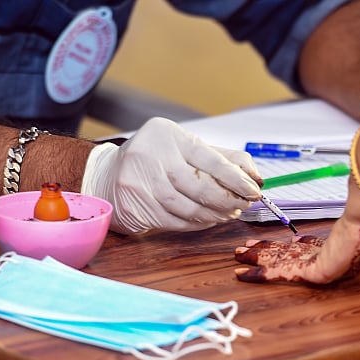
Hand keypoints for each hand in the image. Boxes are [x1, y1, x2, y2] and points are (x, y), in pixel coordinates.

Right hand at [82, 117, 262, 233]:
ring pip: (189, 207)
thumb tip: (253, 174)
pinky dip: (197, 224)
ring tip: (228, 214)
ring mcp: (140, 184)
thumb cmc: (152, 160)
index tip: (254, 189)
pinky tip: (208, 220)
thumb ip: (219, 156)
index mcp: (168, 135)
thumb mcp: (182, 147)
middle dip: (228, 199)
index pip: (211, 159)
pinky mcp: (136, 208)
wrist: (105, 176)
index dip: (237, 179)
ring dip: (215, 215)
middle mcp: (151, 157)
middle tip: (243, 205)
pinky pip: (176, 222)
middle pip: (201, 186)